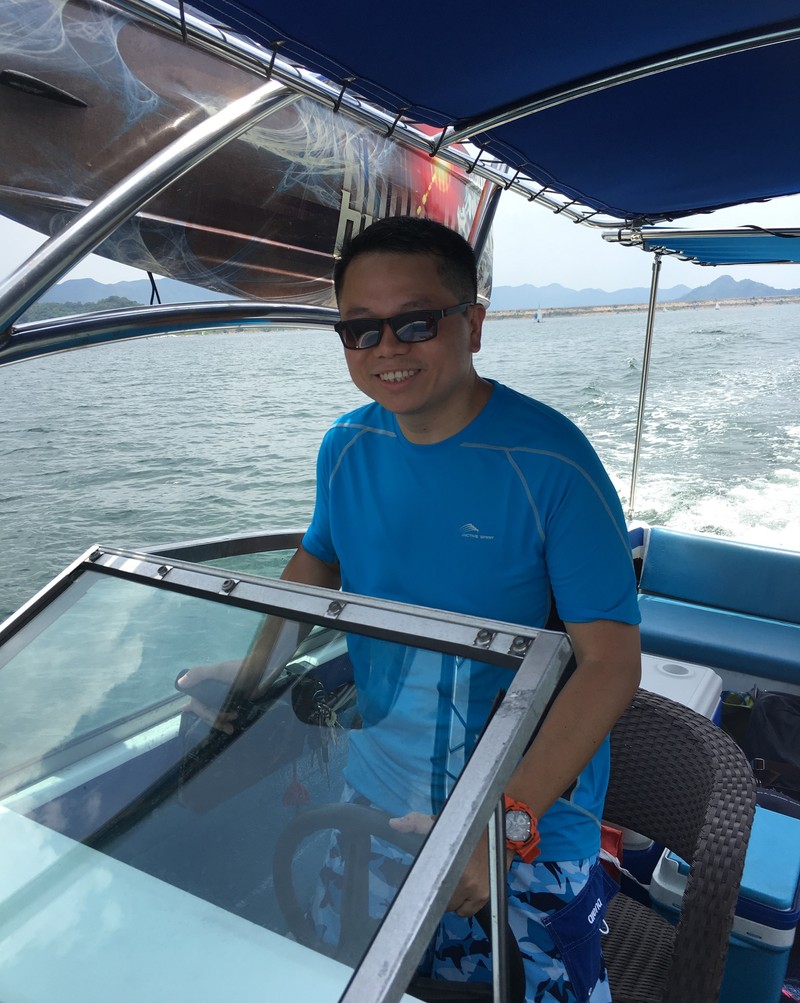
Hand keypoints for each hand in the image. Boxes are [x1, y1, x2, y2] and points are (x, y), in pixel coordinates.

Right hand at [176, 660, 241, 734]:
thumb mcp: (219, 670)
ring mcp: (224, 697)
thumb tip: (180, 683)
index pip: (196, 702)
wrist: (264, 672)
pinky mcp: (235, 701)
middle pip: (206, 711)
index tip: (186, 712)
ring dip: (221, 721)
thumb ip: (199, 674)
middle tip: (224, 725)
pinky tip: (232, 722)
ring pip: (216, 714)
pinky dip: (227, 719)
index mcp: (207, 683)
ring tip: (232, 724)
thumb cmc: (241, 669)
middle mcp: (213, 691)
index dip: (192, 708)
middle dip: (212, 719)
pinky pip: (227, 714)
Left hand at [389, 813, 513, 916]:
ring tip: (454, 885)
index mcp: (444, 860)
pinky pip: (468, 911)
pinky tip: (465, 892)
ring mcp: (473, 888)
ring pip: (453, 908)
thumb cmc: (466, 826)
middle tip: (441, 880)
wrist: (501, 829)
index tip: (419, 889)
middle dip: (438, 893)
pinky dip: (465, 906)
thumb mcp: (438, 821)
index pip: (425, 887)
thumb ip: (415, 823)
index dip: (420, 892)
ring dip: (452, 900)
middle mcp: (458, 877)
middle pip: (439, 899)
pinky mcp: (485, 894)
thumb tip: (393, 824)